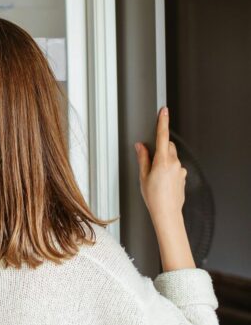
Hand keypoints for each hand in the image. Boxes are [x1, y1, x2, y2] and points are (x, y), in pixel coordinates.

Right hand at [135, 107, 186, 232]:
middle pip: (169, 146)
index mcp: (163, 161)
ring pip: (172, 157)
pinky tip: (163, 182)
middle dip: (161, 148)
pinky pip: (176, 167)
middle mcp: (174, 163)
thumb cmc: (154, 198)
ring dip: (165, 160)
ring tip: (156, 177)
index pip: (162, 136)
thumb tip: (141, 146)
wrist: (167, 213)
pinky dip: (169, 170)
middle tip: (151, 160)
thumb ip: (143, 158)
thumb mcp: (143, 177)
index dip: (163, 122)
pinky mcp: (183, 177)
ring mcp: (180, 170)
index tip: (164, 111)